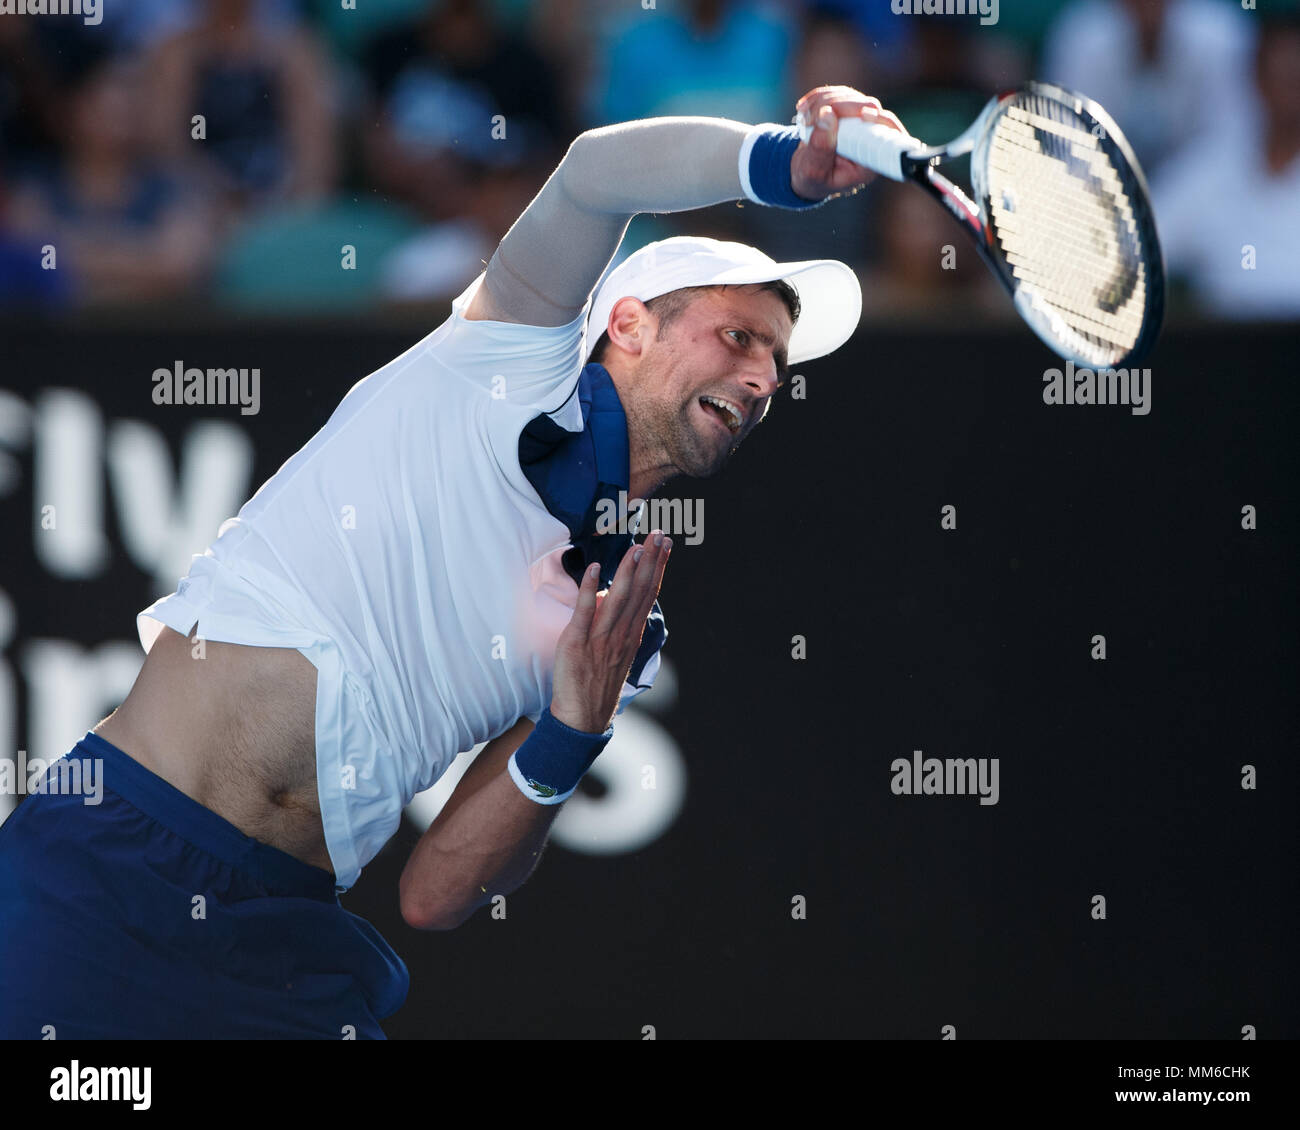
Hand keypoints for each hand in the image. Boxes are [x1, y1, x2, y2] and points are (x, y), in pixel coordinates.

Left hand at [549, 532, 671, 733]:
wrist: (582, 716)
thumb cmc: (598, 683)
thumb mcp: (616, 651)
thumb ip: (616, 623)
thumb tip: (608, 595)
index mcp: (632, 633)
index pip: (649, 593)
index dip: (657, 567)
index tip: (665, 545)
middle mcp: (622, 633)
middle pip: (640, 591)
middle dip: (650, 561)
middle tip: (659, 535)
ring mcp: (601, 638)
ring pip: (619, 598)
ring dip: (629, 571)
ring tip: (637, 546)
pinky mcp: (578, 642)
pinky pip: (585, 612)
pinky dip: (591, 589)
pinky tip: (597, 569)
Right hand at [790, 85, 906, 202]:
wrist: (806, 171)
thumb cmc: (814, 178)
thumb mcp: (813, 172)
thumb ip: (821, 148)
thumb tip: (827, 116)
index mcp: (870, 160)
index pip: (888, 135)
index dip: (880, 120)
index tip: (865, 114)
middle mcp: (871, 137)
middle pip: (868, 107)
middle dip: (837, 108)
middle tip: (810, 122)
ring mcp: (861, 119)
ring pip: (851, 96)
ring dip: (822, 103)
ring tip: (804, 123)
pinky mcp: (849, 107)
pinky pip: (839, 92)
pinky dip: (818, 97)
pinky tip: (803, 110)